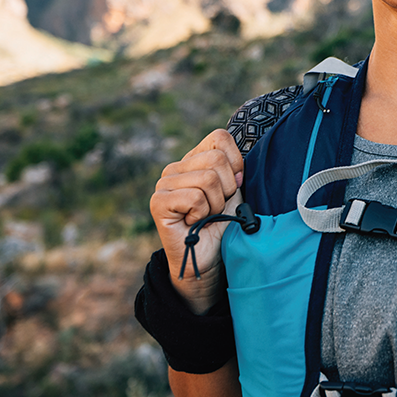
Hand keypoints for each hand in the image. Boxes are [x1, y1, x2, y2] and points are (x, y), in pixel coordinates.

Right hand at [149, 129, 243, 312]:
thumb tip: (239, 165)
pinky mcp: (158, 202)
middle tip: (217, 208)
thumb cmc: (224, 224)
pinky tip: (194, 223)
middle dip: (227, 190)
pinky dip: (203, 214)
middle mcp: (175, 167)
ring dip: (216, 205)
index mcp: (194, 158)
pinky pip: (195, 197)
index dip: (235, 164)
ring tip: (206, 217)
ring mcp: (163, 183)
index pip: (219, 138)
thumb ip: (236, 168)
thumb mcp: (236, 191)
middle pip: (216, 160)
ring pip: (208, 179)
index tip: (233, 188)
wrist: (210, 258)